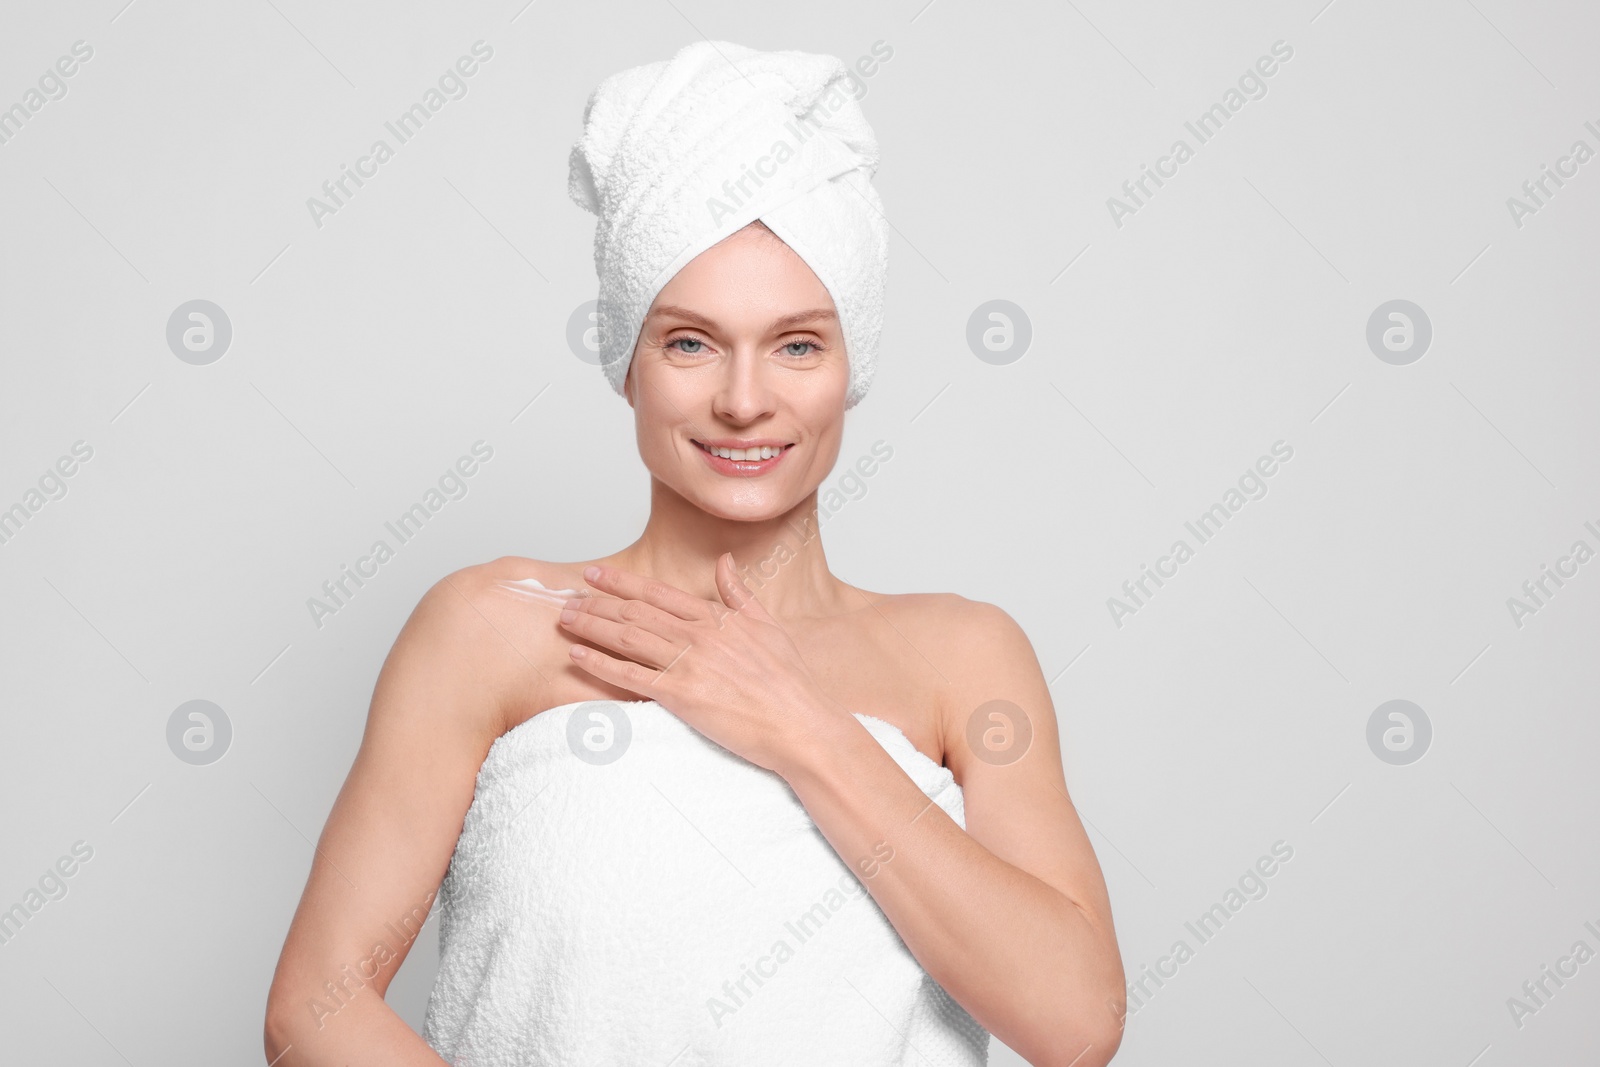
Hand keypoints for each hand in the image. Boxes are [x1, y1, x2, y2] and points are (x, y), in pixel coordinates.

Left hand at [557, 554, 844, 774]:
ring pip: (628, 637)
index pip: (658, 593)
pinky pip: (631, 676)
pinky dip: (601, 664)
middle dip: (597, 602)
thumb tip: (726, 563)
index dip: (621, 582)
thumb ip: (740, 594)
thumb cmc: (790, 681)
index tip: (595, 575)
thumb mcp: (769, 626)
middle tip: (566, 598)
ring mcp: (688, 664)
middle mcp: (698, 635)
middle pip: (635, 612)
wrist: (800, 724)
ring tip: (565, 620)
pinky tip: (579, 656)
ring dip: (592, 626)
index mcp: (717, 617)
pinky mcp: (681, 696)